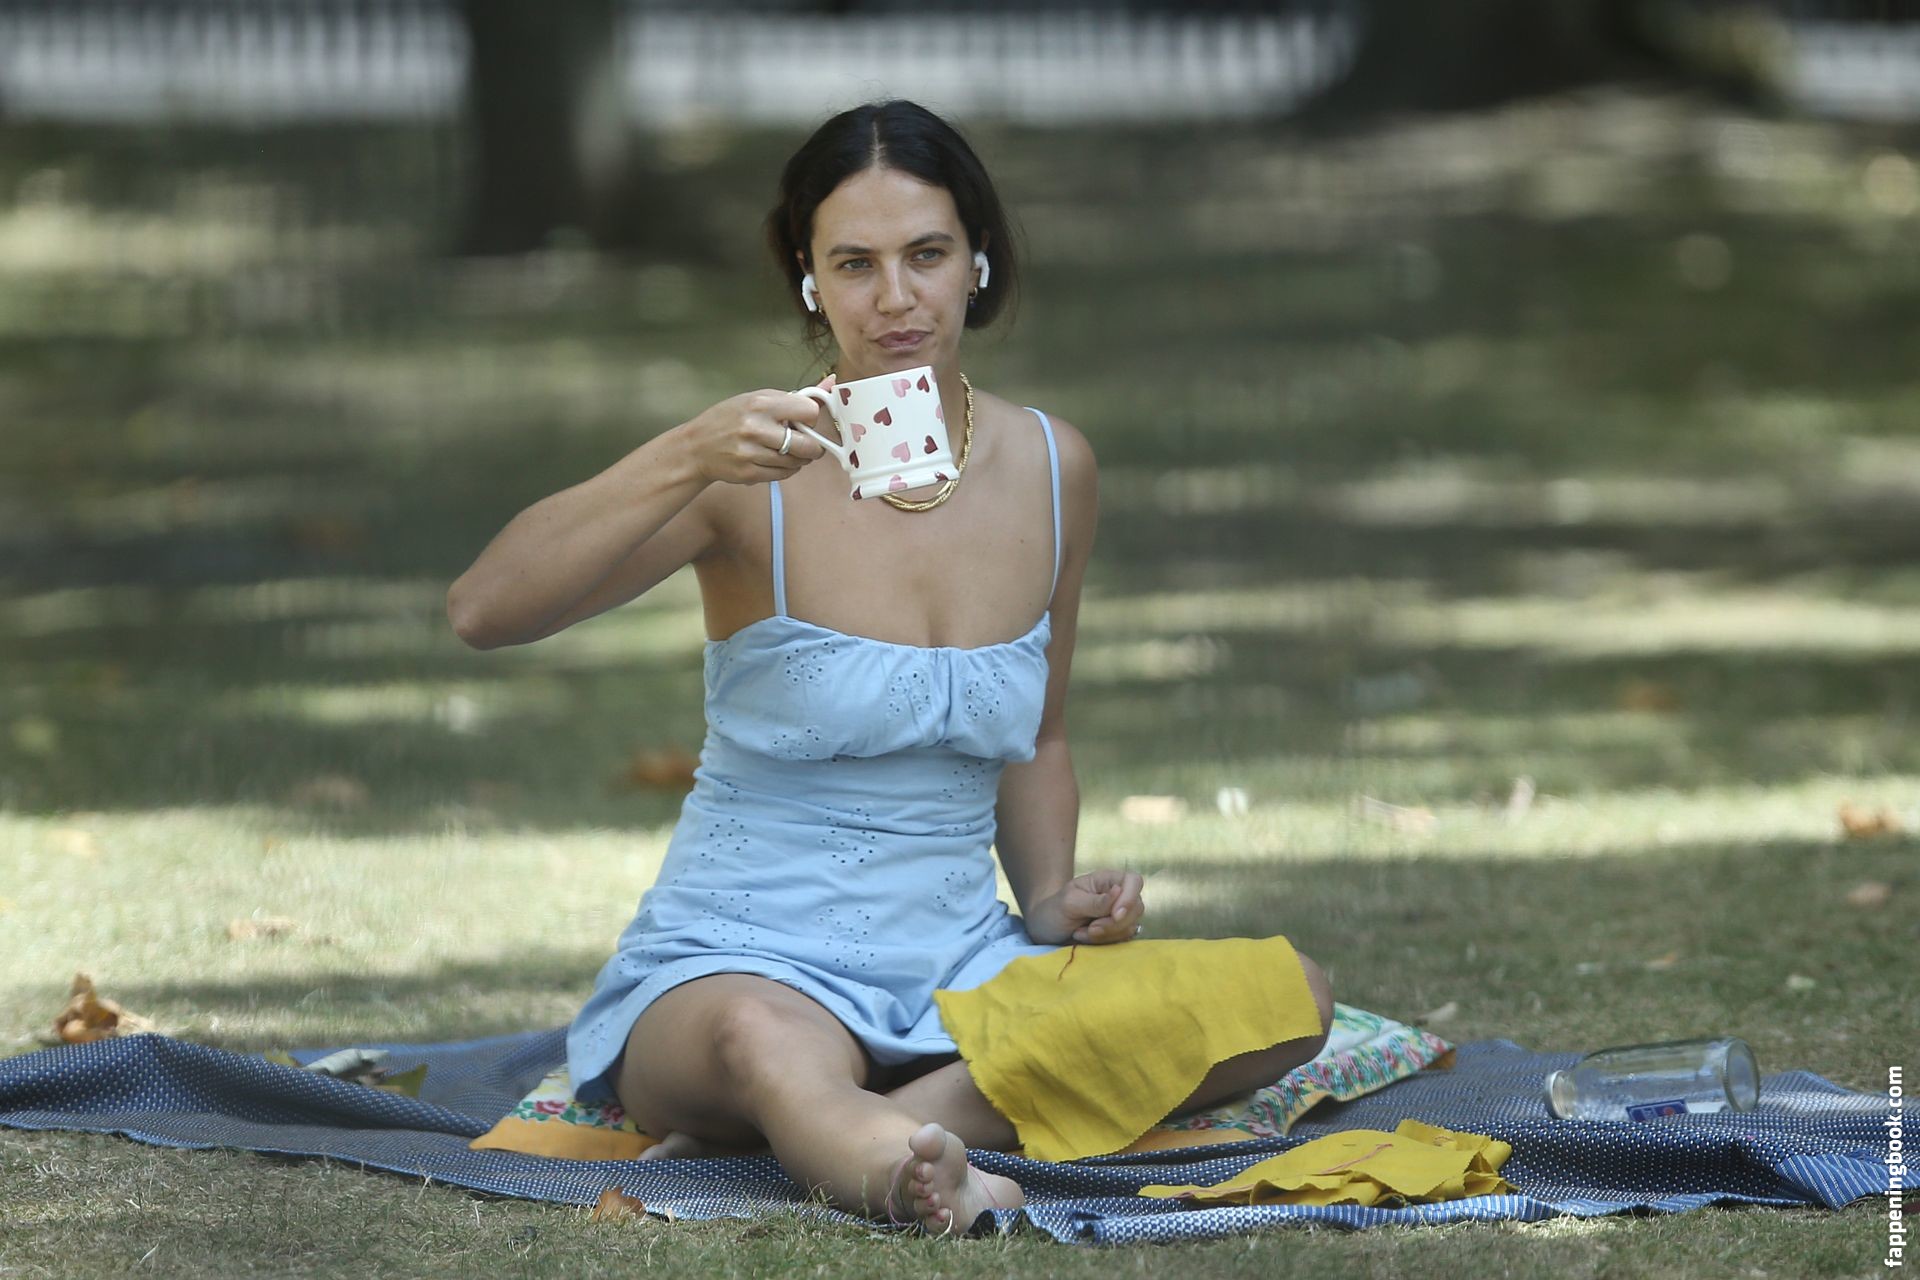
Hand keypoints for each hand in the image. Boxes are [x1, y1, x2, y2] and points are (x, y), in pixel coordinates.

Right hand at [682, 374, 835, 486]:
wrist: (697, 446)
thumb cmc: (729, 419)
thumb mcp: (758, 398)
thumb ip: (795, 396)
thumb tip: (832, 383)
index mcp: (760, 403)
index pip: (809, 412)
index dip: (810, 418)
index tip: (802, 421)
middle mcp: (756, 428)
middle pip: (808, 445)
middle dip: (811, 446)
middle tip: (805, 443)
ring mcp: (751, 453)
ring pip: (797, 462)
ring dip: (798, 459)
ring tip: (784, 450)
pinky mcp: (749, 473)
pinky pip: (784, 475)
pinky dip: (785, 469)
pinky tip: (773, 460)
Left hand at [1025, 870, 1145, 946]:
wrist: (1045, 930)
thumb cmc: (1054, 910)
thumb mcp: (1070, 903)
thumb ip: (1096, 901)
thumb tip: (1119, 891)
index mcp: (1107, 880)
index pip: (1134, 881)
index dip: (1129, 898)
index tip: (1115, 914)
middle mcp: (1118, 896)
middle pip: (1136, 908)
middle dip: (1113, 923)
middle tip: (1090, 928)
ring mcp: (1119, 916)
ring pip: (1130, 927)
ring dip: (1105, 935)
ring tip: (1080, 933)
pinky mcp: (1117, 934)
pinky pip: (1123, 941)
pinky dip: (1103, 944)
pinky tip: (1084, 939)